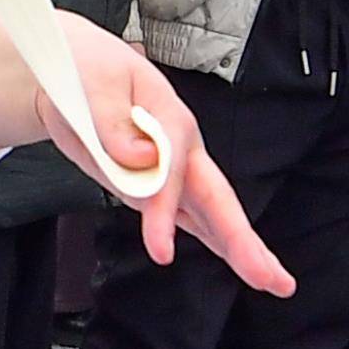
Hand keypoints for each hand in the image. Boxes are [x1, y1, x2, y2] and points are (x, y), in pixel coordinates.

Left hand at [34, 17, 295, 295]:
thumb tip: (138, 154)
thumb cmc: (90, 69)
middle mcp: (180, 149)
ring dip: (239, 247)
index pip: (172, 170)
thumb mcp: (96, 81)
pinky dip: (214, 241)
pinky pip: (190, 219)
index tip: (160, 249)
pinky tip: (238, 262)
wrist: (76, 73)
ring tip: (270, 279)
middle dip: (243, 239)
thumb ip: (112, 117)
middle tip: (273, 276)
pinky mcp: (154, 188)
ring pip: (211, 215)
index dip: (166, 209)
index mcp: (170, 118)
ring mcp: (170, 172)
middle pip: (217, 198)